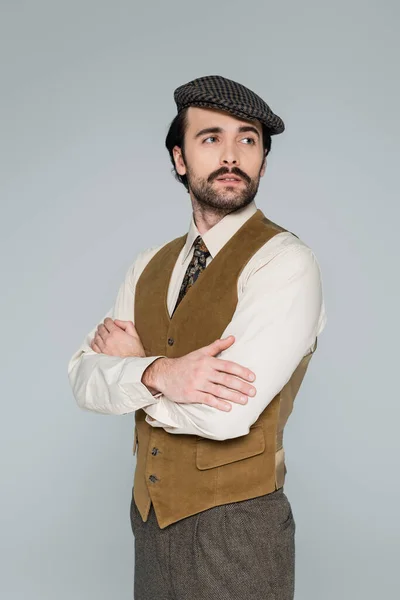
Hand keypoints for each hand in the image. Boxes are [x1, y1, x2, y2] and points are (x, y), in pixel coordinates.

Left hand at [90, 318, 145, 356]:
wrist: (133, 365)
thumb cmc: (135, 352)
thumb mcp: (135, 335)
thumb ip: (126, 324)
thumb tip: (117, 322)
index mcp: (116, 333)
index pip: (107, 322)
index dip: (108, 320)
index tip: (109, 322)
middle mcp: (108, 339)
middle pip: (100, 328)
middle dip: (103, 326)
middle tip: (106, 327)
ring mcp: (104, 347)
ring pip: (96, 336)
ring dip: (98, 333)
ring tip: (102, 334)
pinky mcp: (102, 354)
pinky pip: (94, 346)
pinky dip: (94, 342)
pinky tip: (97, 341)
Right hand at [142, 335, 256, 411]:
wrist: (164, 374)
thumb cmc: (185, 363)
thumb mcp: (200, 352)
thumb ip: (217, 346)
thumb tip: (232, 338)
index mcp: (207, 361)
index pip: (228, 366)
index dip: (242, 371)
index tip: (253, 378)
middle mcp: (203, 371)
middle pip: (226, 379)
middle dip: (241, 386)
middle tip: (253, 392)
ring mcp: (197, 383)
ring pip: (219, 390)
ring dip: (233, 396)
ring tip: (245, 401)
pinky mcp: (191, 394)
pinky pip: (207, 400)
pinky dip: (218, 404)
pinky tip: (228, 407)